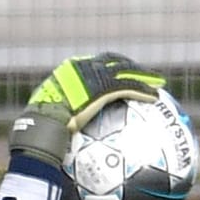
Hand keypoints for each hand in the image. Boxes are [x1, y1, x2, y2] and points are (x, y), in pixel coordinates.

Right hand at [10, 52, 165, 168]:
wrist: (43, 125)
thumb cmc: (41, 129)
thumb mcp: (51, 120)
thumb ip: (63, 120)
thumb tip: (66, 138)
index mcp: (68, 72)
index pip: (92, 64)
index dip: (108, 65)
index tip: (119, 71)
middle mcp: (81, 68)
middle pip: (112, 62)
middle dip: (130, 67)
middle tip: (144, 74)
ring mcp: (93, 77)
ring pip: (125, 72)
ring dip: (144, 76)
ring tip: (158, 83)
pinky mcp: (103, 88)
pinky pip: (128, 88)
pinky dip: (143, 91)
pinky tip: (156, 98)